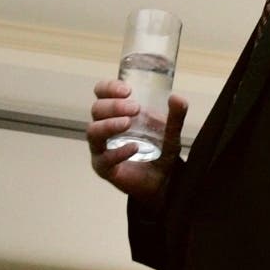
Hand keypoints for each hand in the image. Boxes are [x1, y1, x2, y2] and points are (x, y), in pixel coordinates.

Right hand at [86, 79, 187, 208]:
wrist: (163, 182)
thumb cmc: (160, 152)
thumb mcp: (171, 132)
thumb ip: (175, 116)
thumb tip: (177, 98)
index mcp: (115, 113)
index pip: (101, 94)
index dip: (108, 87)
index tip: (127, 90)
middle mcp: (103, 128)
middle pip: (96, 109)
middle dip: (113, 106)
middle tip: (135, 108)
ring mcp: (101, 148)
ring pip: (93, 131)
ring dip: (109, 124)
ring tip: (127, 123)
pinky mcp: (104, 168)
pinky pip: (104, 158)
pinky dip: (118, 152)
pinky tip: (134, 148)